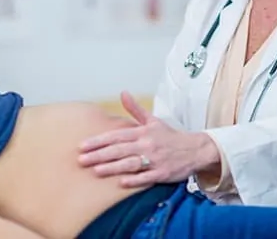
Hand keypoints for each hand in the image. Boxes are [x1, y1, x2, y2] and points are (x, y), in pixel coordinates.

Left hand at [77, 92, 220, 187]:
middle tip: (81, 159)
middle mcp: (147, 145)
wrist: (195, 149)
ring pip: (130, 163)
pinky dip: (134, 180)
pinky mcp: (162, 173)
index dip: (99, 140)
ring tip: (95, 170)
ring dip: (112, 167)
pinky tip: (121, 183)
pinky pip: (146, 177)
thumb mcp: (153, 120)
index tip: (83, 145)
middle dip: (99, 154)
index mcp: (143, 132)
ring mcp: (154, 159)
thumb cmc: (170, 136)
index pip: (117, 135)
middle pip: (120, 150)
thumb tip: (123, 93)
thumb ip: (135, 109)